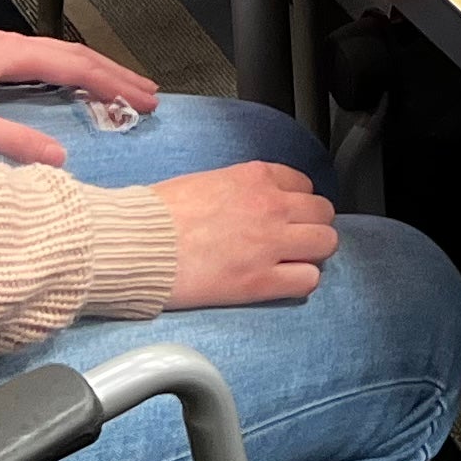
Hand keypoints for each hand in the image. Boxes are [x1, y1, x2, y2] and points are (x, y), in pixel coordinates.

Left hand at [0, 31, 160, 166]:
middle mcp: (7, 46)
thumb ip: (8, 141)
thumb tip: (59, 158)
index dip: (113, 84)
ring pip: (58, 55)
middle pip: (75, 55)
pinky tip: (66, 84)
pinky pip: (40, 61)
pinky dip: (67, 72)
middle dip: (114, 75)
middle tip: (148, 95)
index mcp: (9, 55)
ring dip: (92, 71)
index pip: (77, 66)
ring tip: (119, 87)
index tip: (144, 102)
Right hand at [149, 161, 341, 306]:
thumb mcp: (204, 182)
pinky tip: (281, 283)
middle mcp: (270, 206)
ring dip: (312, 253)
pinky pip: (308, 280)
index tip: (287, 215)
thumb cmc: (156, 215)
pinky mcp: (259, 280)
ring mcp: (269, 244)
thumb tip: (243, 205)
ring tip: (291, 262)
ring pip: (325, 244)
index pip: (303, 184)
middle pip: (323, 213)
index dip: (297, 203)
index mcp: (254, 177)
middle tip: (294, 241)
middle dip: (311, 226)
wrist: (135, 243)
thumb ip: (237, 190)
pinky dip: (299, 282)